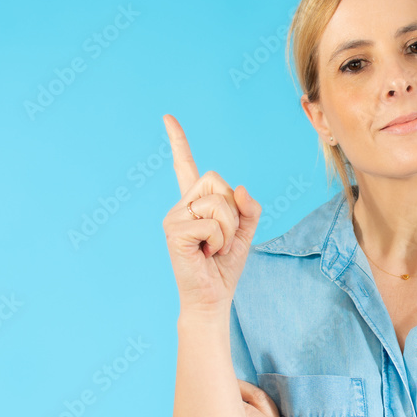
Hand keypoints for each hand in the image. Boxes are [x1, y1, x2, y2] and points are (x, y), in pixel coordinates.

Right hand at [161, 114, 262, 313]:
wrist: (212, 298)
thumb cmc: (224, 266)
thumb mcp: (245, 233)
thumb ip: (249, 208)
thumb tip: (240, 188)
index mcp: (195, 203)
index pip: (186, 166)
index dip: (178, 142)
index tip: (167, 117)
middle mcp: (180, 206)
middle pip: (218, 182)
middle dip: (233, 212)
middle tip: (221, 239)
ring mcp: (174, 217)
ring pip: (219, 203)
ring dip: (228, 231)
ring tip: (213, 249)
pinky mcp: (174, 232)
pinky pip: (212, 224)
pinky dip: (219, 242)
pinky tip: (206, 254)